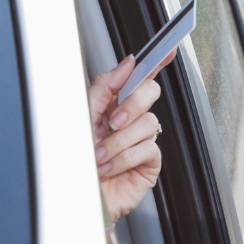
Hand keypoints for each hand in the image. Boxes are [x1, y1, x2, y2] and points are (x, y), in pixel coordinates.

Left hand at [89, 55, 167, 219]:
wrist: (74, 196)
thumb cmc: (75, 160)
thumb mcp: (84, 116)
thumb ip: (105, 86)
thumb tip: (128, 63)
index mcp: (113, 103)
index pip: (140, 77)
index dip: (157, 60)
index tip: (168, 47)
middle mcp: (130, 119)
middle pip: (150, 92)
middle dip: (131, 105)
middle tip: (112, 122)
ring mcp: (141, 140)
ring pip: (148, 123)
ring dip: (119, 141)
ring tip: (100, 156)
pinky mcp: (149, 163)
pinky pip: (148, 148)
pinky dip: (124, 158)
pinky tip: (110, 167)